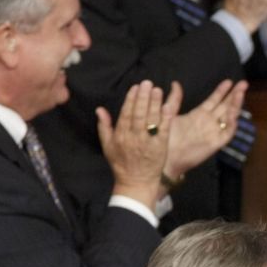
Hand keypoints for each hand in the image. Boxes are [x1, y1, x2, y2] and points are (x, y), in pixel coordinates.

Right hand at [97, 81, 173, 205]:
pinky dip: (165, 119)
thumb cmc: (121, 164)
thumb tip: (99, 109)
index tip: (136, 87)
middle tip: (148, 83)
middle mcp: (134, 137)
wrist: (135, 182)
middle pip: (138, 114)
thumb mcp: (107, 145)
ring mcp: (147, 142)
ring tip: (157, 90)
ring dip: (154, 104)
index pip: (126, 113)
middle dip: (143, 97)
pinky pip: (163, 131)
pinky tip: (168, 107)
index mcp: (121, 135)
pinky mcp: (160, 147)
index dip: (131, 99)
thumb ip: (104, 126)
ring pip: (150, 120)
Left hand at [165, 79, 247, 178]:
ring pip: (229, 116)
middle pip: (226, 106)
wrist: (166, 158)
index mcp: (199, 114)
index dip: (221, 91)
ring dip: (235, 105)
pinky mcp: (216, 143)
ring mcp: (214, 132)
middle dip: (235, 95)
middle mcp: (209, 122)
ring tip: (240, 93)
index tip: (228, 81)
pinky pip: (227, 133)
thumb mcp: (169, 114)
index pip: (214, 100)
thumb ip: (175, 99)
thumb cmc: (166, 137)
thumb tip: (175, 83)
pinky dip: (232, 123)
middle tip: (243, 83)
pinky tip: (233, 113)